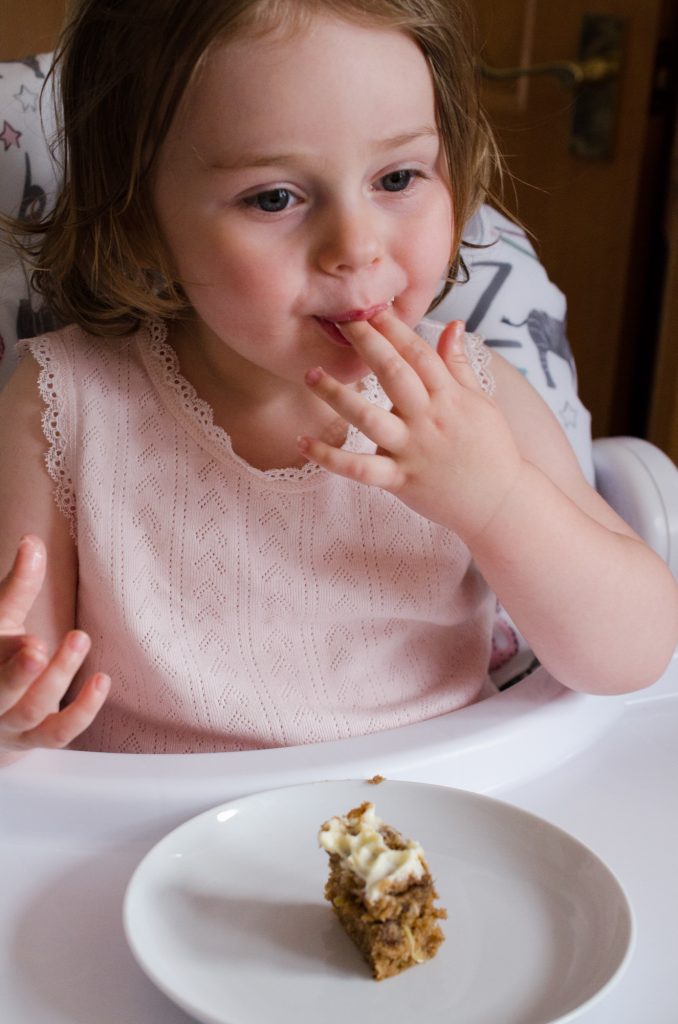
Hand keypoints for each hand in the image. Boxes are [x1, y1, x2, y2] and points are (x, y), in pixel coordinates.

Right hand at [0, 535, 109, 761]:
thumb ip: (18, 586)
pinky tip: (101, 682)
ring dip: (58, 677)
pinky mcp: (36, 740)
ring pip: (32, 709)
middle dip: (19, 672)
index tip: (31, 638)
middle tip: (40, 647)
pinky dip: (82, 711)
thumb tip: (32, 542)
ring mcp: (11, 725)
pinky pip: (59, 733)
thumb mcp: (2, 621)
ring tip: (80, 640)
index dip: (8, 656)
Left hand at [298, 314, 524, 540]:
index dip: (394, 328)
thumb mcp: (480, 401)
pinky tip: (305, 441)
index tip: (372, 308)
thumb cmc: (491, 449)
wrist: (500, 503)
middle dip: (365, 344)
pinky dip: (330, 458)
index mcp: (449, 397)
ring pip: (368, 418)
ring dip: (336, 395)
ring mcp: (412, 450)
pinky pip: (359, 468)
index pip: (418, 353)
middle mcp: (428, 419)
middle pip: (392, 373)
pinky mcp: (399, 480)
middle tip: (340, 321)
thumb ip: (458, 364)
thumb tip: (453, 324)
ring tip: (311, 374)